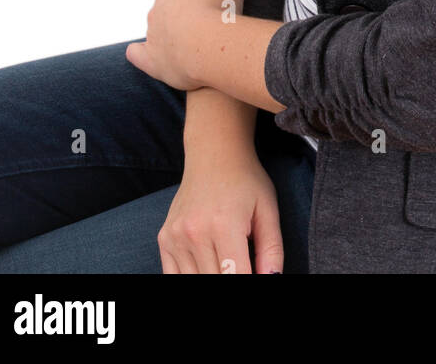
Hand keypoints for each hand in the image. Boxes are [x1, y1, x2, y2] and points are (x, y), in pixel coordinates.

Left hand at [126, 0, 264, 88]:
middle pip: (164, 8)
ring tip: (192, 40)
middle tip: (204, 21)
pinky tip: (146, 54)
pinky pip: (137, 54)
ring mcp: (153, 38)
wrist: (215, 52)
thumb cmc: (222, 13)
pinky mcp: (153, 62)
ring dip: (168, 33)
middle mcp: (156, 13)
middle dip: (179, 13)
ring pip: (155, 31)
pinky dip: (140, 54)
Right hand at [158, 148, 283, 274]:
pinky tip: (207, 265)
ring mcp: (175, 236)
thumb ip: (271, 250)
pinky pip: (172, 276)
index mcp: (224, 225)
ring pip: (194, 281)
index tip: (255, 274)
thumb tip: (272, 280)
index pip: (235, 277)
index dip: (249, 282)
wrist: (213, 153)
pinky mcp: (164, 239)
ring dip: (212, 277)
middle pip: (214, 282)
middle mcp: (194, 232)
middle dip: (231, 277)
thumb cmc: (245, 180)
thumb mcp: (268, 210)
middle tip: (241, 265)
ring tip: (226, 263)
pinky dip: (191, 276)